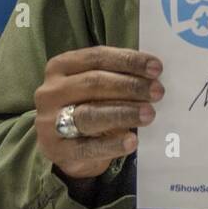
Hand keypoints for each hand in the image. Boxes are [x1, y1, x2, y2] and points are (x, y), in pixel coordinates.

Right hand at [34, 45, 162, 182]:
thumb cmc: (84, 107)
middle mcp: (51, 91)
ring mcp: (50, 122)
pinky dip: (112, 144)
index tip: (156, 67)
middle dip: (130, 86)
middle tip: (158, 92)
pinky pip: (87, 148)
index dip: (128, 61)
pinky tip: (132, 141)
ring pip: (90, 114)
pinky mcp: (57, 151)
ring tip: (149, 114)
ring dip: (124, 112)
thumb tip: (153, 77)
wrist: (61, 147)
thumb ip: (117, 77)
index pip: (96, 57)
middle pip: (94, 83)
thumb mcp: (94, 88)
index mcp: (60, 67)